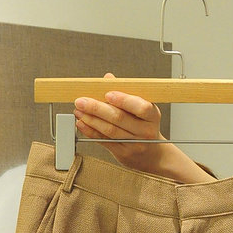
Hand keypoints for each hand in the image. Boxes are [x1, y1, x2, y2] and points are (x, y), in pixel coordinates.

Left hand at [73, 72, 213, 183]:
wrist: (152, 154)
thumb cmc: (144, 126)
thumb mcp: (142, 108)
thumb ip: (126, 93)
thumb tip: (108, 78)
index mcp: (153, 116)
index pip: (141, 107)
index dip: (124, 100)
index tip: (107, 94)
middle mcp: (146, 131)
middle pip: (119, 118)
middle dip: (97, 108)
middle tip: (82, 101)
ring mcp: (135, 144)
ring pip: (110, 130)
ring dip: (91, 120)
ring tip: (79, 111)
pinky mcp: (124, 154)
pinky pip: (104, 141)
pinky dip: (91, 131)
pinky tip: (82, 123)